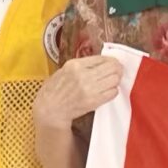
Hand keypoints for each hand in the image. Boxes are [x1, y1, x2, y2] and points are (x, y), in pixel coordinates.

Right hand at [35, 53, 127, 167]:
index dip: (112, 61)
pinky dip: (112, 91)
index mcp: (75, 65)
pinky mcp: (93, 102)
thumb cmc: (55, 89)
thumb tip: (102, 61)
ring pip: (114, 80)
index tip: (114, 64)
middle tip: (117, 72)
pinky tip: (106, 92)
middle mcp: (83, 75)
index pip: (103, 58)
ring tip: (110, 82)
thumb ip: (82, 65)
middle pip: (112, 68)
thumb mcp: (65, 70)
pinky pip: (112, 93)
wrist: (50, 109)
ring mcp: (88, 89)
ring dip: (115, 81)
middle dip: (117, 69)